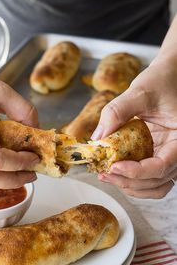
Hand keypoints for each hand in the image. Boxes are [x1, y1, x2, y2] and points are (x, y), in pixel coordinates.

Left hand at [92, 59, 176, 198]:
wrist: (167, 78)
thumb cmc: (160, 81)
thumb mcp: (140, 92)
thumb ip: (117, 112)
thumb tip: (97, 138)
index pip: (162, 166)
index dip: (137, 172)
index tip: (114, 166)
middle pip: (156, 180)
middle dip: (128, 181)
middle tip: (104, 173)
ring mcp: (168, 156)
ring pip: (154, 186)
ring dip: (131, 186)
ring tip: (107, 176)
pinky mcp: (158, 155)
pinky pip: (149, 178)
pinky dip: (133, 181)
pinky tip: (115, 172)